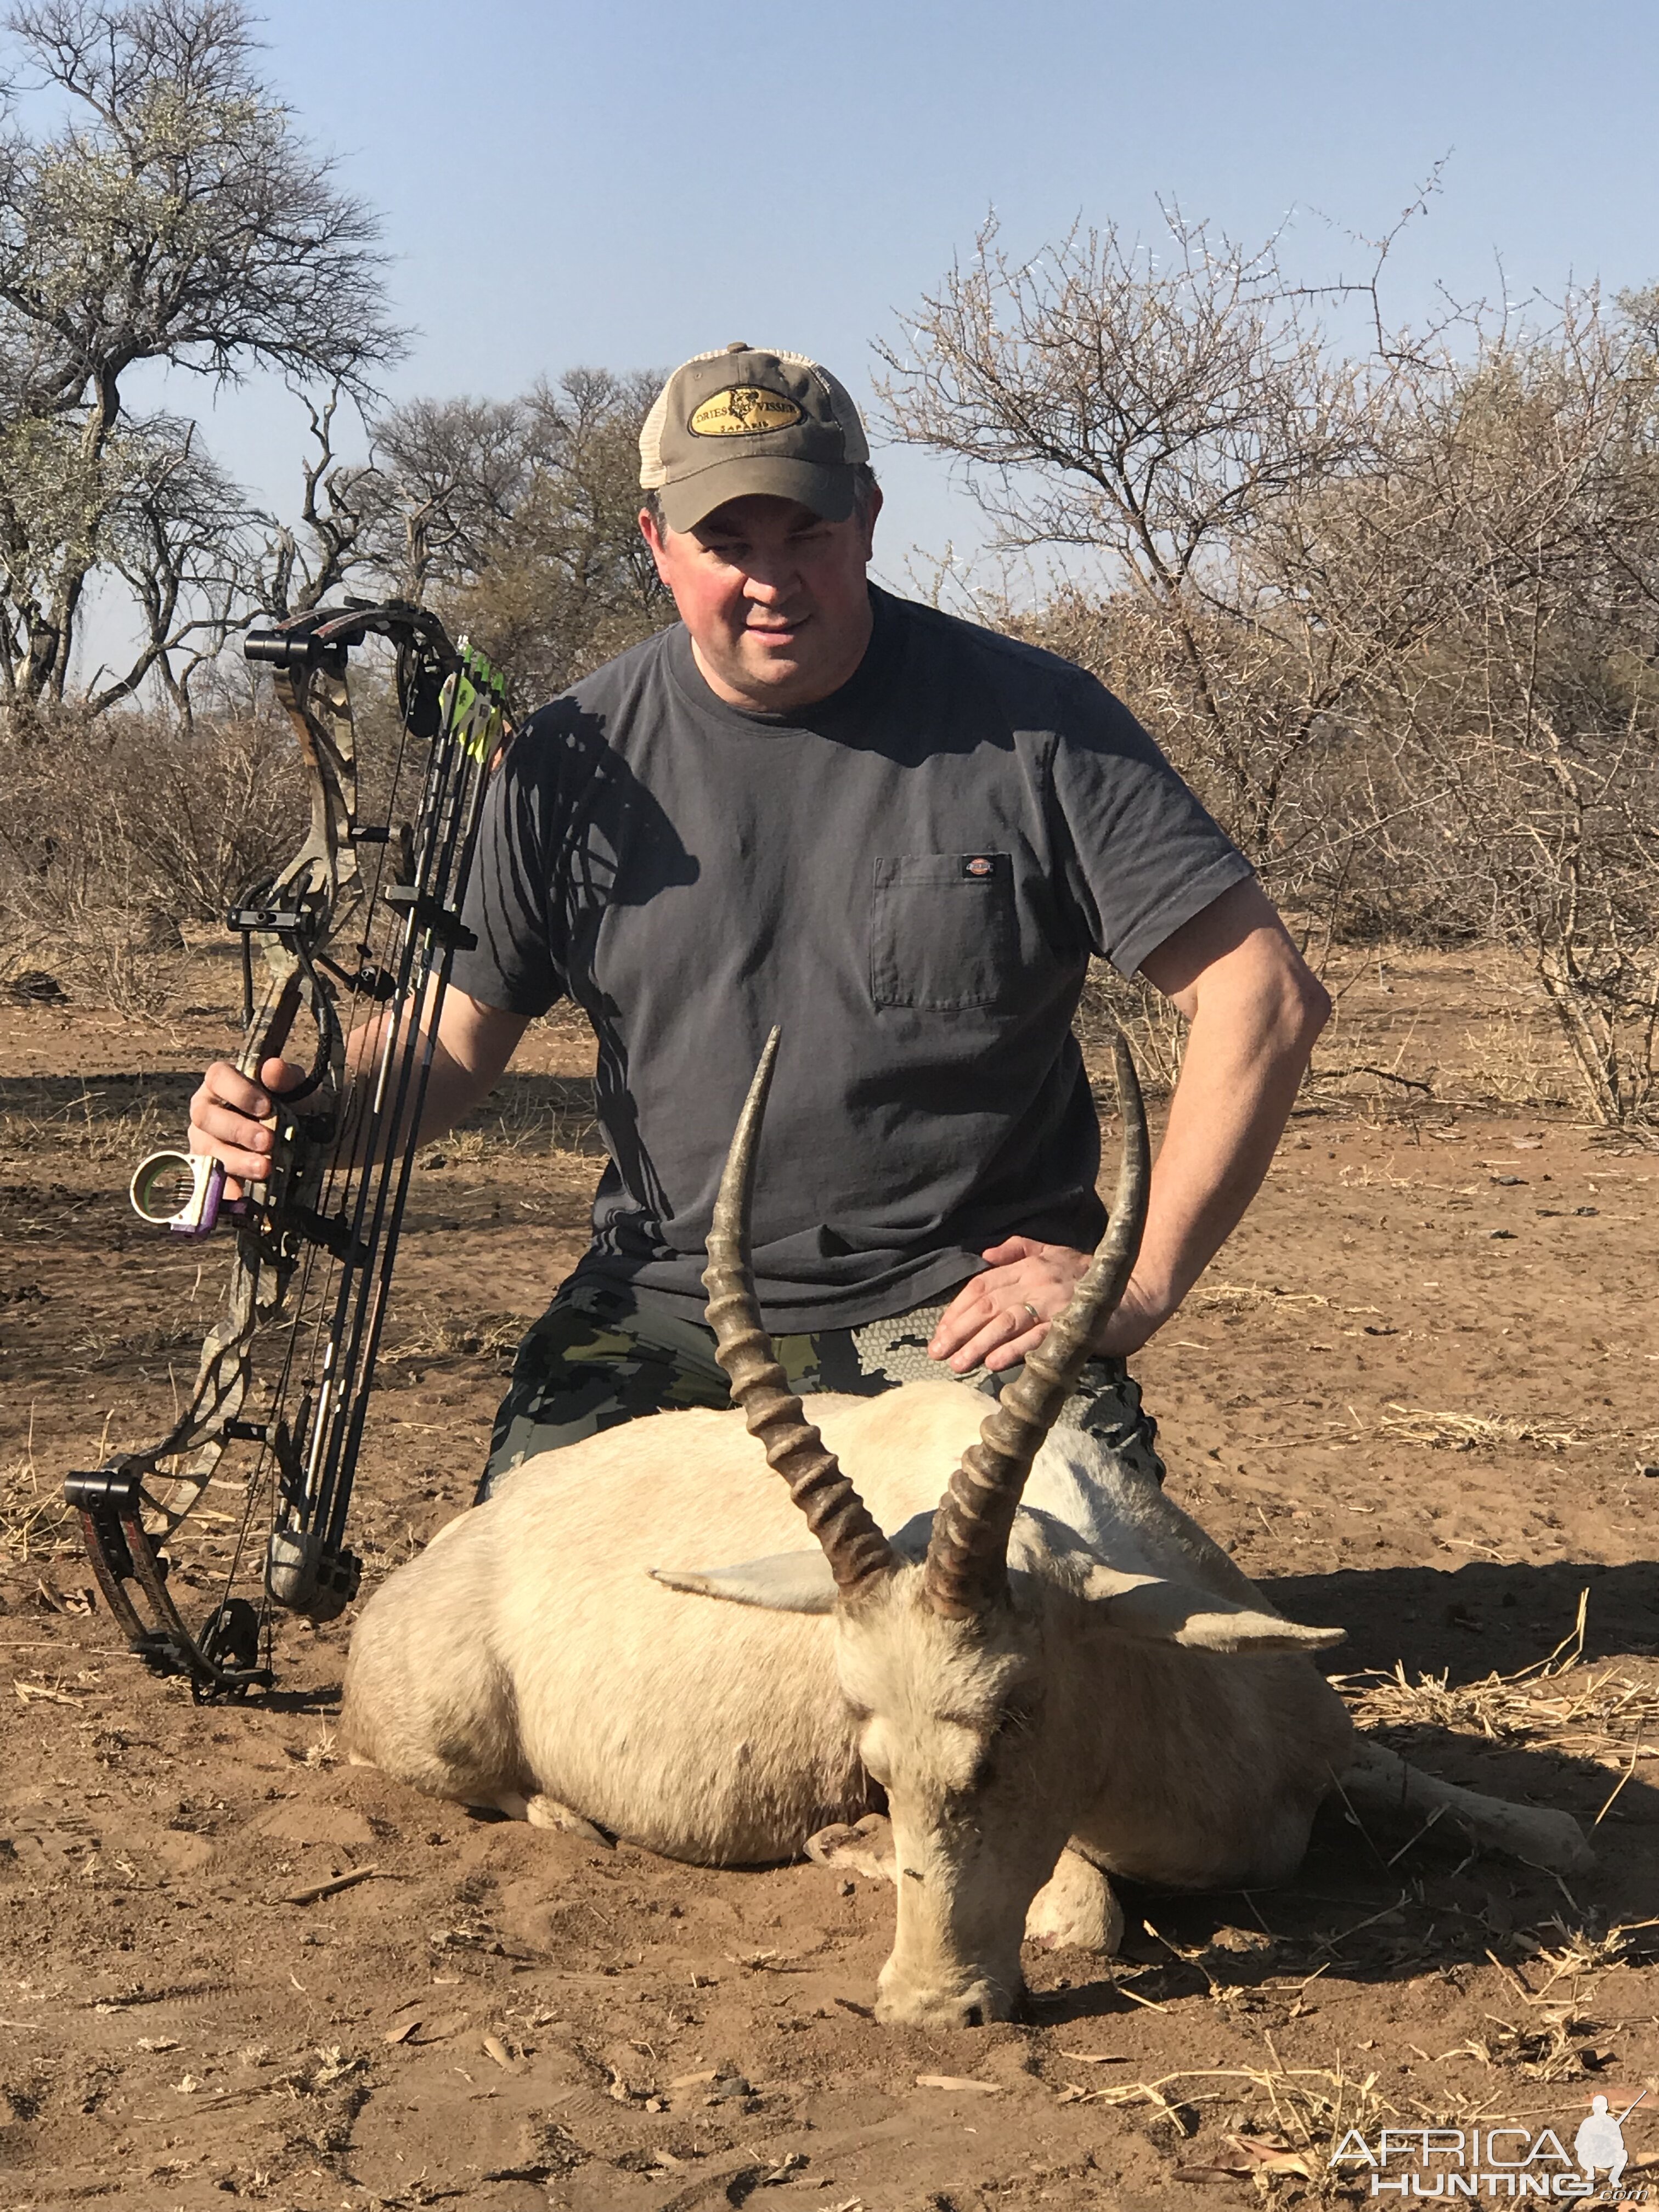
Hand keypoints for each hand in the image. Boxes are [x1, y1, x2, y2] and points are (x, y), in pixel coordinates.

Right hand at [187, 1056, 307, 1198]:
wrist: (302, 1136)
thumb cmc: (289, 1104)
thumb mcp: (294, 1089)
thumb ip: (285, 1078)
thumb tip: (274, 1069)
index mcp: (221, 1082)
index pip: (218, 1077)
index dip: (239, 1091)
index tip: (266, 1107)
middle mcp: (206, 1109)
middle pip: (206, 1116)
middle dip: (238, 1130)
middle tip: (267, 1142)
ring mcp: (204, 1140)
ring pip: (207, 1149)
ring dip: (235, 1160)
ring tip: (264, 1169)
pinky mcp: (209, 1168)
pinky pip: (209, 1179)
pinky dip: (225, 1188)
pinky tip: (240, 1195)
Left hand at [928, 1236, 1168, 1373]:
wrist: (1137, 1290)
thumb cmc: (1092, 1276)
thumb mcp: (1054, 1253)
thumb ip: (1019, 1250)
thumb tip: (985, 1255)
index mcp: (1028, 1265)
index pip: (981, 1286)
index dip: (956, 1310)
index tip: (939, 1333)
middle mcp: (1036, 1280)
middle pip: (987, 1305)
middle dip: (958, 1330)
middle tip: (937, 1353)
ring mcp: (1054, 1301)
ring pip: (1006, 1322)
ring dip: (977, 1344)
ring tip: (957, 1364)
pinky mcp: (1071, 1323)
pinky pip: (1037, 1337)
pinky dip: (1013, 1349)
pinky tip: (993, 1362)